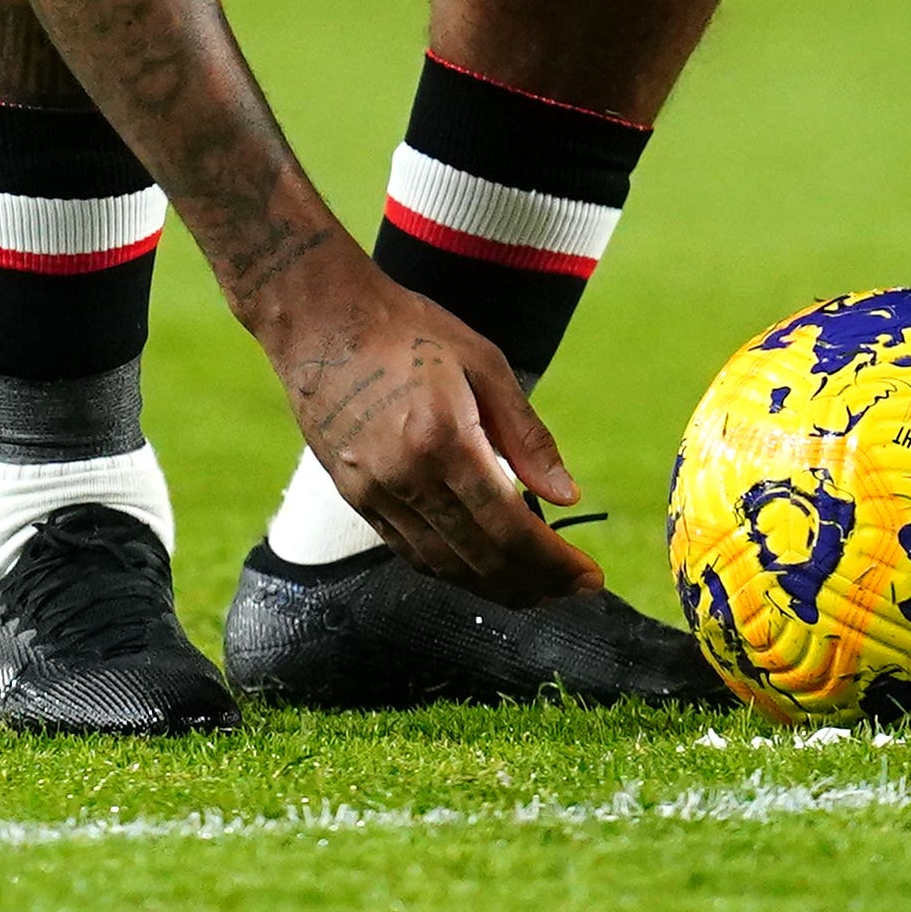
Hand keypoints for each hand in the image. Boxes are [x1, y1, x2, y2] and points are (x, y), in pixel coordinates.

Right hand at [265, 262, 603, 606]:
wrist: (320, 321)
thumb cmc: (406, 331)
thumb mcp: (484, 363)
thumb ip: (527, 435)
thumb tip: (566, 495)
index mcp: (444, 439)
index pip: (510, 528)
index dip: (554, 563)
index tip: (589, 576)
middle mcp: (407, 477)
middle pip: (481, 559)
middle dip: (536, 585)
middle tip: (573, 590)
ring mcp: (375, 494)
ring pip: (444, 567)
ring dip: (497, 588)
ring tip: (537, 589)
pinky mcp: (356, 498)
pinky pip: (411, 554)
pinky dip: (454, 571)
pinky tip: (483, 569)